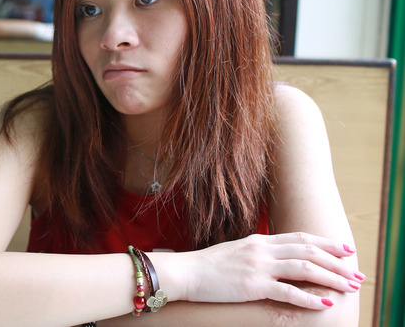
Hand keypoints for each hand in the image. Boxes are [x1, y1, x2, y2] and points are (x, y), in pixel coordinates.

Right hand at [172, 232, 362, 309]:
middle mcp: (262, 250)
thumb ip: (257, 252)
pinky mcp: (252, 285)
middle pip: (308, 251)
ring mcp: (258, 267)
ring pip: (304, 268)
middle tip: (356, 273)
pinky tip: (323, 303)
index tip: (345, 250)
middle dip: (337, 262)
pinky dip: (308, 297)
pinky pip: (287, 291)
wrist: (185, 272)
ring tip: (348, 287)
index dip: (326, 243)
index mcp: (259, 240)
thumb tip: (275, 257)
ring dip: (330, 277)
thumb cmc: (207, 266)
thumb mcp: (236, 251)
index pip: (300, 238)